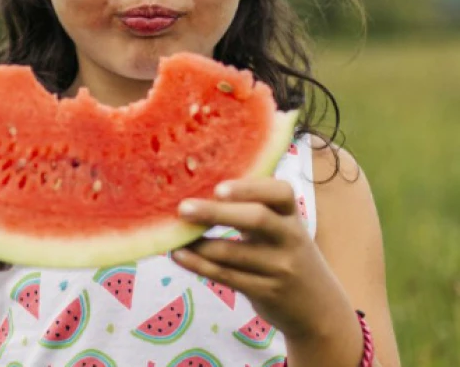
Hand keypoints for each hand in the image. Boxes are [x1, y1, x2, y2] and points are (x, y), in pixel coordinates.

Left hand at [170, 177, 353, 341]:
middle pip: (256, 219)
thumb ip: (254, 208)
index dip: (250, 187)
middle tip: (183, 207)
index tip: (219, 187)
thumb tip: (199, 183)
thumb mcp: (282, 229)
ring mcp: (280, 267)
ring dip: (198, 244)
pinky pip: (227, 276)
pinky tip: (178, 255)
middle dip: (216, 212)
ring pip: (233, 253)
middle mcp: (290, 238)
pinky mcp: (267, 292)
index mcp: (292, 216)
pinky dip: (198, 265)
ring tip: (172, 234)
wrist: (319, 309)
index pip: (281, 192)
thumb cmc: (285, 255)